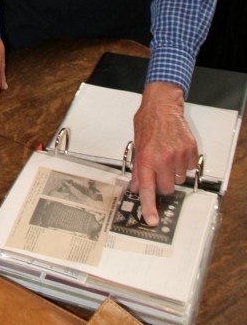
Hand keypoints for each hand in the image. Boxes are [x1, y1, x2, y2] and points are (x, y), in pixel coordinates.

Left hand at [130, 81, 198, 226]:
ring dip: (174, 173)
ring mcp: (178, 155)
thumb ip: (137, 168)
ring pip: (179, 179)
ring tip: (167, 156)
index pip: (146, 188)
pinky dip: (184, 163)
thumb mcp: (137, 145)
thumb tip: (136, 186)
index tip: (151, 219)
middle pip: (167, 188)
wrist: (162, 105)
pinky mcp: (190, 150)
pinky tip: (177, 151)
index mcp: (146, 158)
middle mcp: (162, 158)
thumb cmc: (148, 122)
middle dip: (163, 183)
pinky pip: (189, 168)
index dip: (149, 206)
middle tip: (159, 170)